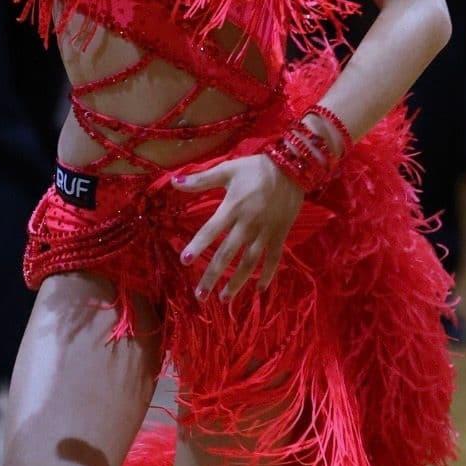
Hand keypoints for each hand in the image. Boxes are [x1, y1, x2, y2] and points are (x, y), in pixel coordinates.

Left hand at [175, 153, 303, 301]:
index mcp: (232, 208)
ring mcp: (265, 232)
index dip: (198, 245)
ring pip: (249, 262)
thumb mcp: (227, 170)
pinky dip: (267, 275)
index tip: (185, 261)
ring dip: (236, 282)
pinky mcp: (280, 234)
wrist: (292, 167)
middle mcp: (247, 224)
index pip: (211, 230)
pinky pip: (274, 259)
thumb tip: (173, 182)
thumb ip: (201, 180)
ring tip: (224, 299)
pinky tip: (260, 290)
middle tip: (200, 295)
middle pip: (227, 254)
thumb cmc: (256, 168)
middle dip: (212, 275)